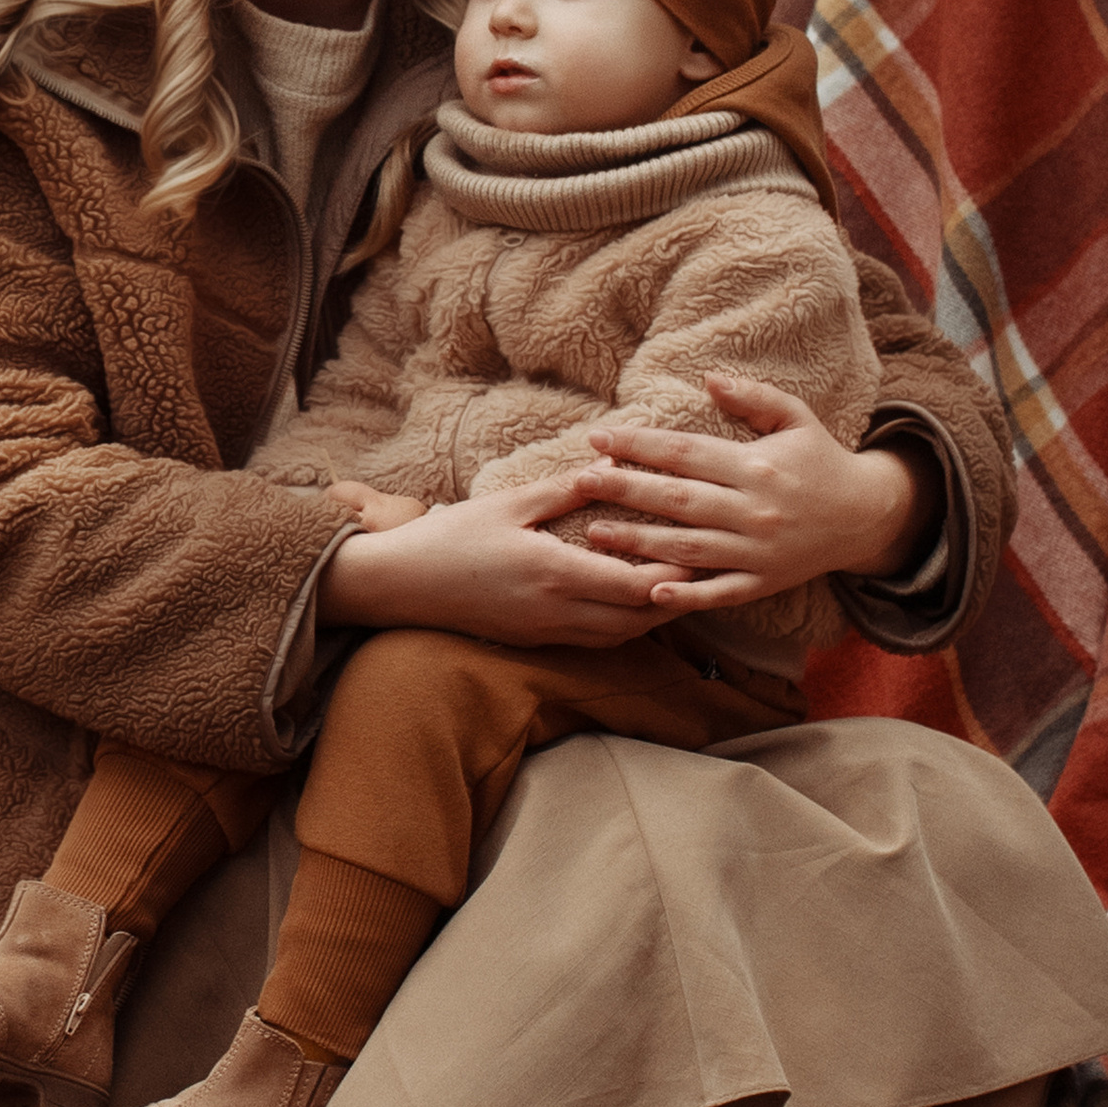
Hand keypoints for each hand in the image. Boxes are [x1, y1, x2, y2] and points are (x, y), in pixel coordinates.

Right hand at [316, 474, 674, 646]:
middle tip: (708, 576)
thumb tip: (614, 465)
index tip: (704, 554)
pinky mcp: (532, 641)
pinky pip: (591, 641)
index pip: (635, 585)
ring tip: (681, 591)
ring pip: (617, 636)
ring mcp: (544, 632)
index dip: (676, 575)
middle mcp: (556, 611)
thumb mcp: (510, 503)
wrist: (399, 585)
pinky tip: (632, 605)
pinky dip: (621, 626)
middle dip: (676, 601)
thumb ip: (566, 489)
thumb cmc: (451, 537)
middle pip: (636, 619)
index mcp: (555, 573)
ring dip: (651, 618)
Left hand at [560, 374, 939, 611]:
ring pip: (688, 549)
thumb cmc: (821, 461)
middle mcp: (753, 510)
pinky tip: (649, 593)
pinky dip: (685, 595)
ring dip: (638, 542)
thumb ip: (752, 397)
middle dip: (624, 490)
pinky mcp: (763, 583)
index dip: (638, 446)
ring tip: (594, 533)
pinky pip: (719, 593)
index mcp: (756, 466)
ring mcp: (757, 552)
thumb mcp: (796, 417)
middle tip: (579, 482)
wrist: (867, 516)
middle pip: (677, 500)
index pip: (685, 454)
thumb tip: (707, 378)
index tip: (598, 438)